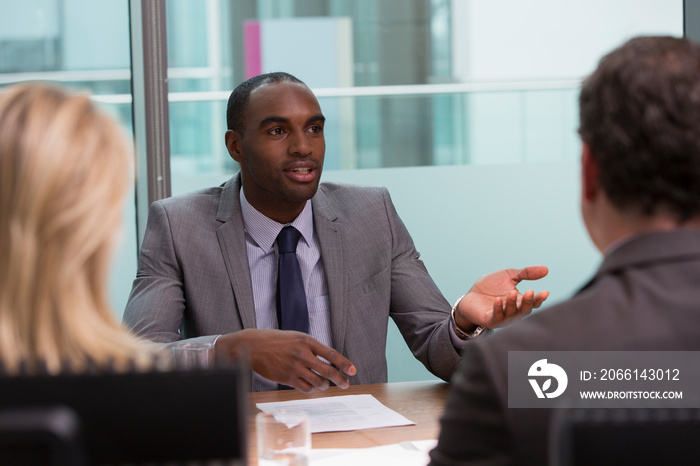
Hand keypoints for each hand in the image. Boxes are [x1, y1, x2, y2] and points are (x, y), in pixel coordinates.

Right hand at [215, 329, 356, 392]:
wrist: (254, 346)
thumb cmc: (277, 341)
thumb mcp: (296, 338)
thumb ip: (312, 348)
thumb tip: (329, 361)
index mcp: (306, 341)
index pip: (331, 354)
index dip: (344, 363)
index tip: (352, 371)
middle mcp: (302, 354)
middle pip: (328, 370)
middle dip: (339, 379)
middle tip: (345, 384)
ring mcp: (294, 367)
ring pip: (318, 382)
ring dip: (324, 385)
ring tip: (325, 384)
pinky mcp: (287, 378)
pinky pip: (305, 388)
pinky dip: (311, 388)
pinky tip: (310, 385)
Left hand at [455, 266, 549, 329]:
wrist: (471, 295)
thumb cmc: (491, 287)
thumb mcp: (509, 276)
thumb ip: (526, 273)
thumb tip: (546, 270)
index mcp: (519, 302)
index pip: (533, 303)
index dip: (539, 299)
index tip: (545, 292)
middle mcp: (513, 312)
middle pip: (524, 310)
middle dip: (528, 302)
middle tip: (530, 292)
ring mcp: (502, 317)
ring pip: (511, 314)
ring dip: (512, 304)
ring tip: (512, 292)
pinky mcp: (490, 320)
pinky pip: (496, 316)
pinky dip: (498, 308)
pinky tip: (498, 300)